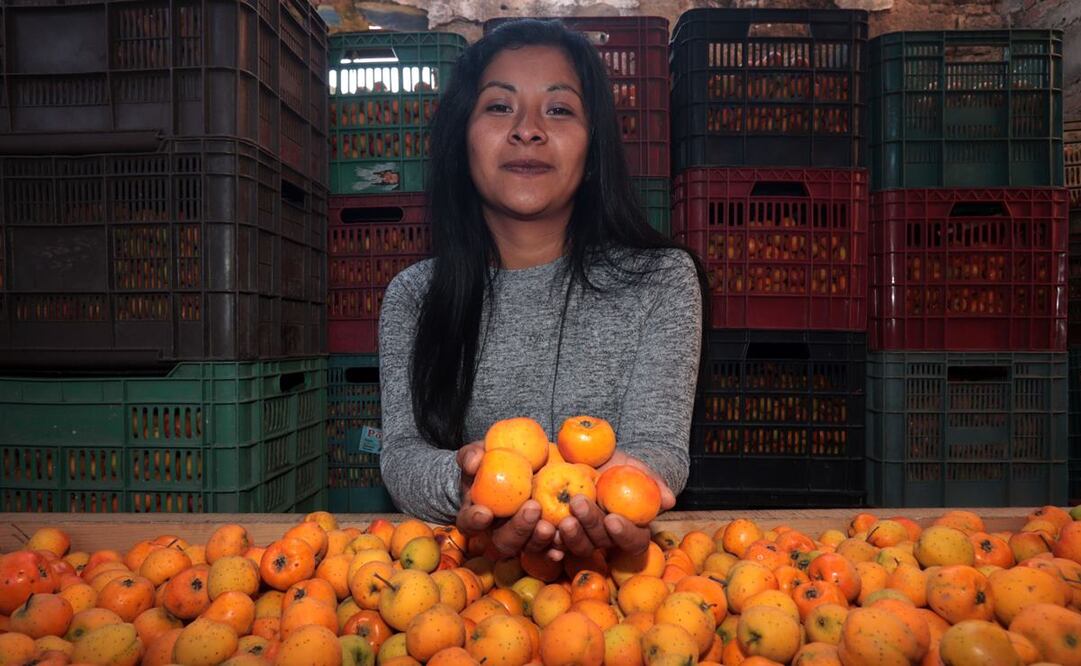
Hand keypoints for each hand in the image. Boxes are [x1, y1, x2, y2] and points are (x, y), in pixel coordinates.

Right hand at [455, 442, 556, 557]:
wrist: (523, 464)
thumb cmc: (494, 459)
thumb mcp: (480, 453)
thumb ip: (472, 455)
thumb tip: (474, 463)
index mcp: (476, 513)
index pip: (468, 522)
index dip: (474, 521)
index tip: (485, 512)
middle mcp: (497, 531)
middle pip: (502, 541)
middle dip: (518, 529)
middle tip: (533, 508)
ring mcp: (521, 536)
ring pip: (527, 547)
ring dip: (538, 540)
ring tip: (550, 527)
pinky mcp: (542, 536)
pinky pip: (549, 548)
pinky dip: (555, 548)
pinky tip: (563, 544)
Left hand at [556, 450, 676, 556]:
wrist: (580, 458)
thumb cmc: (612, 464)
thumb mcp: (633, 466)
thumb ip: (651, 482)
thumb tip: (670, 500)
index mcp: (628, 528)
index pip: (633, 542)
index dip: (624, 534)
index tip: (613, 518)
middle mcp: (605, 539)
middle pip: (601, 543)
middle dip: (590, 525)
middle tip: (578, 504)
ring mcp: (581, 539)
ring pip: (577, 547)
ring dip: (569, 536)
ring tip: (561, 518)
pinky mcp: (556, 534)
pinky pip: (550, 546)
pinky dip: (546, 542)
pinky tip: (543, 530)